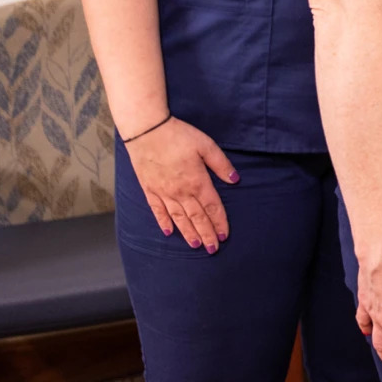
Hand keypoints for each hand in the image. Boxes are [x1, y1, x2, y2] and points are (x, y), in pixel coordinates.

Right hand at [123, 117, 237, 252]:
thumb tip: (235, 180)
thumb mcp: (206, 145)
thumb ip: (221, 164)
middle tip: (213, 249)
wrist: (146, 131)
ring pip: (179, 218)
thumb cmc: (178, 136)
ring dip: (189, 233)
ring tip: (197, 245)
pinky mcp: (150, 190)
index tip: (225, 236)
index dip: (219, 222)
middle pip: (196, 218)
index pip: (212, 207)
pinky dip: (164, 223)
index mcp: (197, 181)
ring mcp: (163, 192)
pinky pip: (158, 211)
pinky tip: (169, 232)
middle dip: (206, 234)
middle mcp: (181, 192)